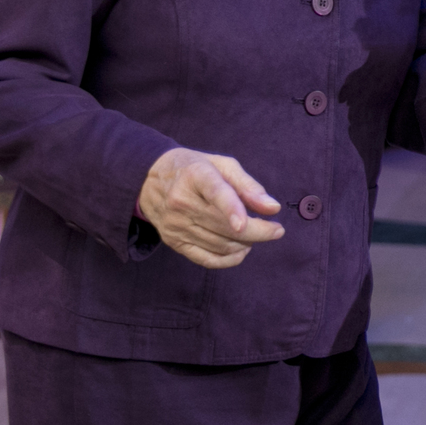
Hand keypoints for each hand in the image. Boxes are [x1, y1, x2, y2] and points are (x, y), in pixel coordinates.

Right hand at [139, 147, 282, 269]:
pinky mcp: (174, 242)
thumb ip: (248, 186)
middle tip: (277, 230)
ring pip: (219, 244)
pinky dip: (229, 259)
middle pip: (223, 225)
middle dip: (258, 232)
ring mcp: (175, 225)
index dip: (231, 209)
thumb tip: (272, 208)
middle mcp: (181, 202)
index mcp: (195, 176)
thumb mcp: (221, 165)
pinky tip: (242, 250)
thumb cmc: (193, 169)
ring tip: (257, 234)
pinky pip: (206, 259)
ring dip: (246, 244)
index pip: (215, 193)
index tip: (246, 223)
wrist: (148, 180)